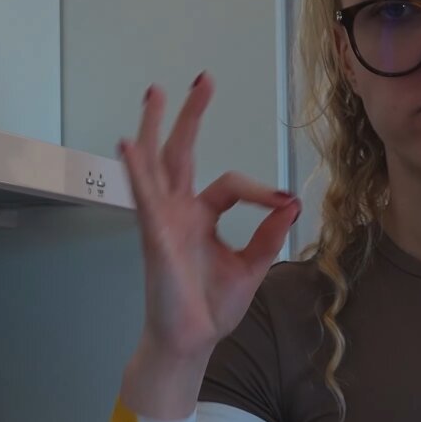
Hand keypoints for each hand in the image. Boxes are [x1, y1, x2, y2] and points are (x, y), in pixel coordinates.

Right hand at [118, 73, 300, 362]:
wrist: (190, 341)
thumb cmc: (212, 307)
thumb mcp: (251, 267)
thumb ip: (268, 234)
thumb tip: (291, 202)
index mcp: (201, 216)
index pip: (229, 183)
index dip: (259, 190)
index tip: (285, 203)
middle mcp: (179, 211)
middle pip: (181, 153)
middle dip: (190, 116)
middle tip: (201, 80)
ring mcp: (163, 220)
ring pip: (156, 164)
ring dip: (154, 127)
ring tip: (154, 92)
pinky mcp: (155, 236)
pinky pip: (145, 198)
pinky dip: (136, 170)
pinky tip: (129, 144)